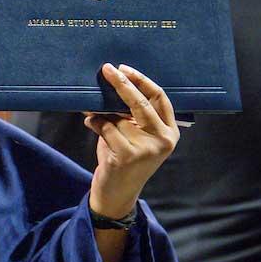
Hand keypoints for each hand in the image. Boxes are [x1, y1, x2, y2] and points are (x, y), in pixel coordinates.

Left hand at [84, 63, 179, 218]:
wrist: (117, 193)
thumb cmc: (124, 158)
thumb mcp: (134, 135)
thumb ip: (130, 114)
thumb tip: (109, 83)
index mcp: (170, 131)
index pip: (160, 98)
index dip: (141, 80)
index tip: (123, 68)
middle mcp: (163, 140)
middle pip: (141, 102)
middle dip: (122, 83)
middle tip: (107, 69)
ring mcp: (147, 148)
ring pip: (118, 117)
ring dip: (101, 112)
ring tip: (93, 115)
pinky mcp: (128, 155)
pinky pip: (106, 127)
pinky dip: (94, 122)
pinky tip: (90, 123)